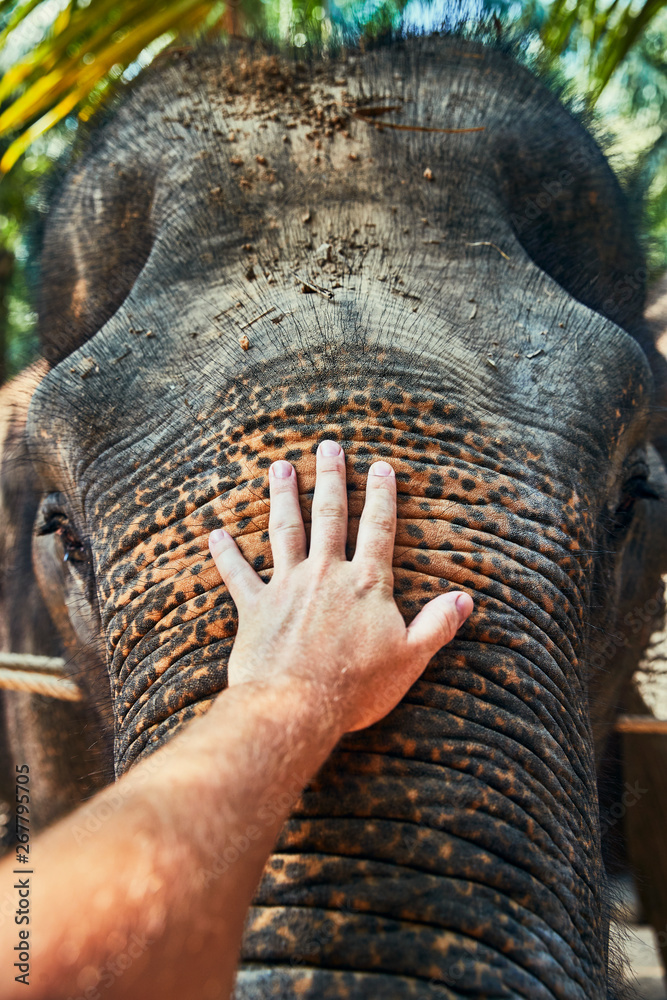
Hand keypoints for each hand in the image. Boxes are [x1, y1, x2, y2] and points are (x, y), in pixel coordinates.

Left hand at [208, 441, 472, 733]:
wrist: (296, 707)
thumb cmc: (357, 688)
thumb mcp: (411, 659)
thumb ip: (437, 625)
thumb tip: (465, 599)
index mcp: (365, 583)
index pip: (378, 528)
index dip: (382, 495)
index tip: (382, 467)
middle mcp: (325, 573)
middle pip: (329, 515)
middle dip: (330, 478)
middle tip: (328, 446)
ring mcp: (287, 587)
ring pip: (285, 530)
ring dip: (283, 497)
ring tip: (280, 467)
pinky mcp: (255, 608)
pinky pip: (238, 574)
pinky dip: (226, 554)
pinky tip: (215, 533)